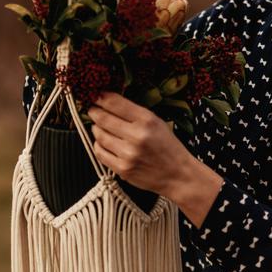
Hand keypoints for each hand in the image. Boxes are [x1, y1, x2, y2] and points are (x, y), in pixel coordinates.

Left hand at [89, 92, 222, 226]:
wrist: (178, 174)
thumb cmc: (168, 147)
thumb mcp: (157, 122)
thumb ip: (135, 113)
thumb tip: (109, 103)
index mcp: (147, 120)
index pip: (115, 103)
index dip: (101, 98)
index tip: (96, 96)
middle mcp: (137, 136)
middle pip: (103, 119)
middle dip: (94, 112)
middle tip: (92, 110)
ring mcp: (128, 154)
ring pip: (99, 135)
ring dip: (96, 129)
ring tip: (98, 126)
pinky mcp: (123, 169)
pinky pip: (100, 153)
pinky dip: (98, 145)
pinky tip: (103, 142)